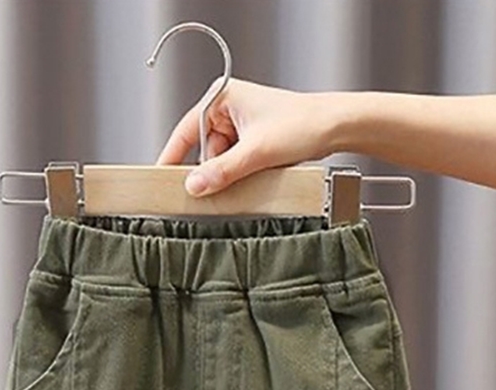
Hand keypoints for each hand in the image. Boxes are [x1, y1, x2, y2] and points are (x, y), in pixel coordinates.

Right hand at [154, 77, 333, 196]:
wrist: (335, 128)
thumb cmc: (302, 125)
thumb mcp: (256, 153)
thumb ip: (222, 172)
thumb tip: (194, 186)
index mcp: (221, 97)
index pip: (185, 131)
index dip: (173, 157)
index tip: (160, 179)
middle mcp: (228, 108)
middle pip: (204, 151)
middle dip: (214, 171)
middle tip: (224, 186)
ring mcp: (240, 125)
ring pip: (221, 160)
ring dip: (231, 174)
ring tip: (252, 174)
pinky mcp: (252, 140)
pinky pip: (235, 163)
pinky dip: (241, 174)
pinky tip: (255, 175)